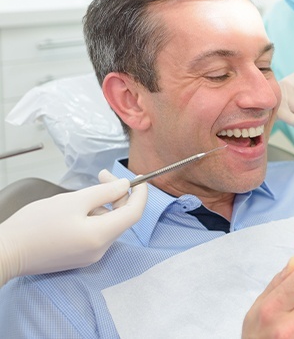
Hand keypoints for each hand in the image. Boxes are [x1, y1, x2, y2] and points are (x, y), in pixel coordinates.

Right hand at [0, 170, 146, 285]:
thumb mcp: (74, 201)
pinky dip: (95, 217)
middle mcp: (100, 250)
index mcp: (101, 236)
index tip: (140, 178)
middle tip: (103, 175)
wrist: (7, 251)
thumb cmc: (37, 224)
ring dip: (104, 205)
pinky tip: (78, 208)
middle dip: (118, 194)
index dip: (141, 194)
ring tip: (84, 192)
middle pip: (122, 218)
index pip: (135, 213)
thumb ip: (104, 192)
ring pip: (109, 224)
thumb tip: (126, 186)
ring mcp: (90, 256)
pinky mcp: (79, 257)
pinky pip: (97, 233)